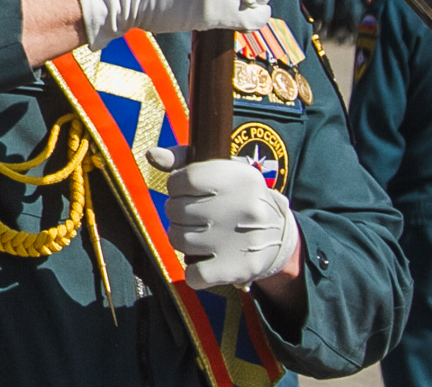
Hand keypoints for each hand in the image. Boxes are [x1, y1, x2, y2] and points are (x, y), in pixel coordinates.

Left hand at [148, 146, 299, 287]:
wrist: (280, 234)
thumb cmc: (237, 196)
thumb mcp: (220, 169)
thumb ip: (182, 159)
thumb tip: (152, 155)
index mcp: (238, 178)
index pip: (181, 180)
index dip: (176, 186)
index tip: (187, 191)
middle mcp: (242, 208)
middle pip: (175, 210)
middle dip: (178, 212)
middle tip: (195, 215)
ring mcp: (241, 241)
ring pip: (179, 240)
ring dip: (183, 238)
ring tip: (200, 234)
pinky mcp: (239, 269)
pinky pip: (194, 275)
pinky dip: (194, 271)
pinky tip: (206, 259)